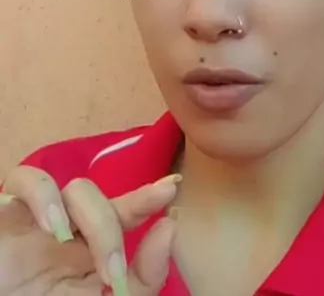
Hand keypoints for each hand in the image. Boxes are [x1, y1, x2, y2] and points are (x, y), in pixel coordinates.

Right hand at [0, 165, 179, 294]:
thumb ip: (140, 280)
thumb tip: (169, 227)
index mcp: (84, 255)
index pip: (124, 215)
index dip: (148, 198)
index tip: (173, 187)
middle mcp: (65, 231)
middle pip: (105, 201)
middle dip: (117, 230)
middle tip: (114, 277)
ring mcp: (36, 220)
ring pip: (78, 188)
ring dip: (91, 220)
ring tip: (87, 260)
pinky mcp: (6, 212)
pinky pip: (26, 178)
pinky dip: (44, 196)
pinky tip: (52, 227)